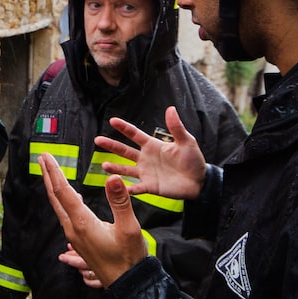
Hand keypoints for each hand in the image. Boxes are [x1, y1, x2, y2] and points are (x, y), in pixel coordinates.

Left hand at [40, 153, 146, 287]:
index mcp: (82, 224)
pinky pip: (66, 215)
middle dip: (48, 176)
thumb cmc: (130, 258)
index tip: (47, 156)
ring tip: (51, 172)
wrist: (127, 285)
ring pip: (59, 207)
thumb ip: (120, 202)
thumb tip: (112, 178)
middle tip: (42, 157)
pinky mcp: (80, 241)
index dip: (54, 172)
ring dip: (54, 187)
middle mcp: (73, 229)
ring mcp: (75, 237)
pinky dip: (63, 200)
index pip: (63, 192)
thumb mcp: (129, 228)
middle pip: (55, 197)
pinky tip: (70, 197)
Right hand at [93, 106, 208, 200]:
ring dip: (115, 167)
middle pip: (124, 150)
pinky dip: (127, 189)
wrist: (199, 182)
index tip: (112, 120)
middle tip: (98, 140)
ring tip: (104, 165)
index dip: (124, 127)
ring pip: (126, 169)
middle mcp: (146, 158)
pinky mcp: (150, 187)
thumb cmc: (193, 160)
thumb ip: (176, 127)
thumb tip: (170, 109)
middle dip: (111, 145)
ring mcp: (146, 173)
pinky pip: (136, 188)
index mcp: (153, 145)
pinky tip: (118, 188)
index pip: (135, 134)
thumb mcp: (186, 141)